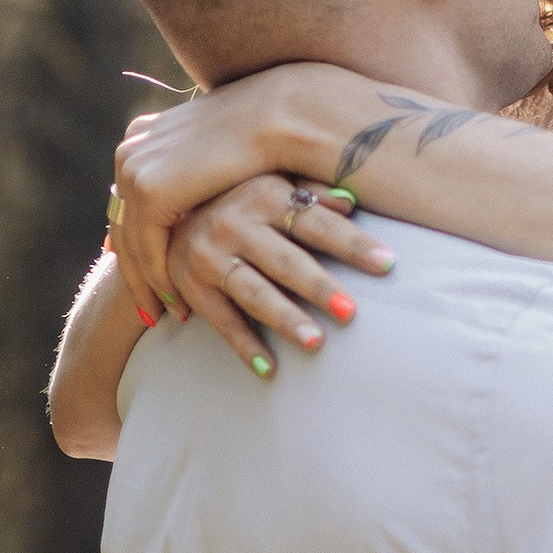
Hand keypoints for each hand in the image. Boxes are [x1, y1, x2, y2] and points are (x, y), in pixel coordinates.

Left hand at [107, 62, 358, 317]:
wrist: (279, 117)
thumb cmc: (262, 136)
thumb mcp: (213, 156)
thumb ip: (189, 172)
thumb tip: (180, 198)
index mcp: (141, 135)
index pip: (128, 201)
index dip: (135, 240)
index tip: (145, 274)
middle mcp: (130, 150)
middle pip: (123, 223)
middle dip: (133, 268)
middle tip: (148, 305)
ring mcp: (134, 169)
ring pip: (131, 241)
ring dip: (145, 282)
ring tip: (162, 313)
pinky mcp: (149, 190)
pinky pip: (148, 248)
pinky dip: (159, 278)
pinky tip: (176, 303)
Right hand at [161, 175, 397, 375]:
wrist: (165, 216)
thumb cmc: (238, 198)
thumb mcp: (272, 182)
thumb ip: (312, 190)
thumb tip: (353, 200)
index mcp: (263, 193)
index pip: (316, 221)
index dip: (352, 243)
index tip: (388, 264)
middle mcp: (233, 222)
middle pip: (285, 260)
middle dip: (319, 287)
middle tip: (352, 312)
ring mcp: (209, 256)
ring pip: (254, 293)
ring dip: (285, 319)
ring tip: (316, 343)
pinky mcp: (191, 287)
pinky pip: (222, 321)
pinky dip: (245, 346)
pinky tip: (269, 369)